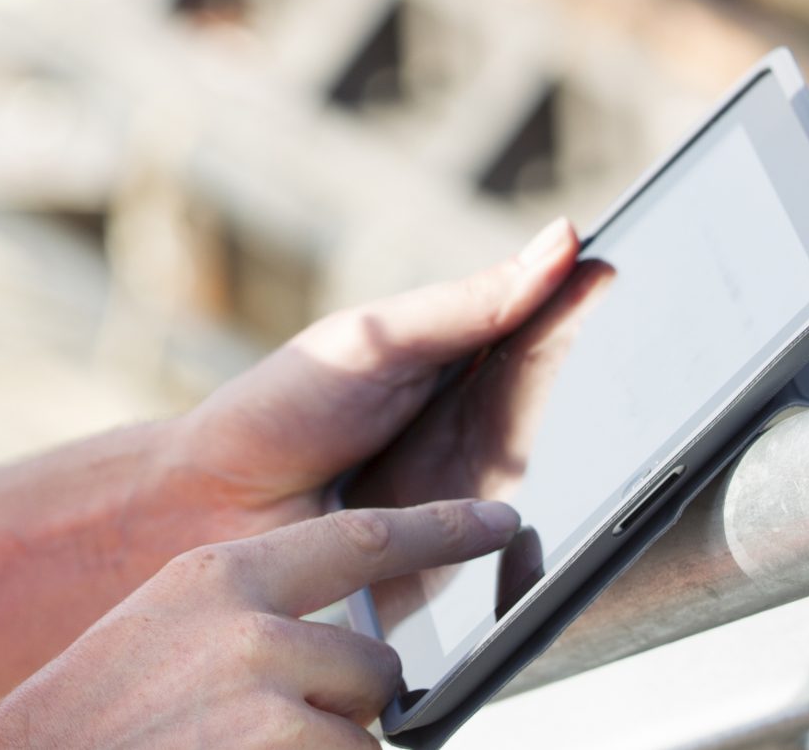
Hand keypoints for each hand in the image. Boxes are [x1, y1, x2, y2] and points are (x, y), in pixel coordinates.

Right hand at [0, 501, 521, 749]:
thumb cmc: (94, 726)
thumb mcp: (163, 641)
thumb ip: (250, 626)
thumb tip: (344, 650)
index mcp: (220, 579)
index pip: (362, 539)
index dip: (441, 529)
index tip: (500, 520)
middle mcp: (253, 627)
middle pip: (375, 670)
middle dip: (345, 714)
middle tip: (262, 735)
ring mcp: (269, 698)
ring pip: (363, 741)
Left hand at [161, 220, 578, 538]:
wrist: (206, 507)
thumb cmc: (280, 412)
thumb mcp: (377, 341)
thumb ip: (467, 305)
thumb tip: (557, 243)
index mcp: (453, 370)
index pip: (530, 328)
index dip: (569, 297)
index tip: (602, 261)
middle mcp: (471, 434)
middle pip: (541, 389)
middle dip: (572, 340)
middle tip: (594, 285)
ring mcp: (467, 501)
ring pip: (528, 458)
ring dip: (545, 411)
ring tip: (550, 350)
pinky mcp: (455, 566)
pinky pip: (508, 546)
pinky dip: (519, 520)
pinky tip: (525, 485)